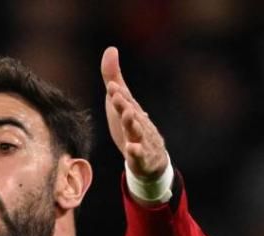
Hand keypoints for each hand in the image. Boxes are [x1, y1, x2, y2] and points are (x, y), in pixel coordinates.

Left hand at [101, 46, 167, 179]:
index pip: (124, 101)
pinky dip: (136, 152)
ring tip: (127, 116)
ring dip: (132, 124)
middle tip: (116, 96)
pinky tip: (131, 149)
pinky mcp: (142, 157)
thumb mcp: (120, 102)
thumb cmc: (132, 125)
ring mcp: (142, 140)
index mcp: (131, 110)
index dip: (118, 94)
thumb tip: (111, 49)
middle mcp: (138, 123)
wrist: (152, 158)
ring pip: (137, 132)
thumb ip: (114, 78)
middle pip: (132, 113)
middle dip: (124, 104)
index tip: (111, 86)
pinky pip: (139, 155)